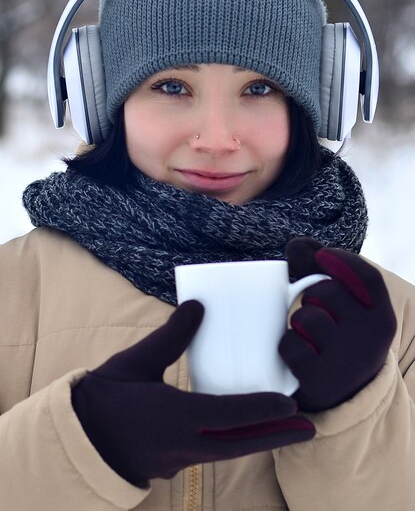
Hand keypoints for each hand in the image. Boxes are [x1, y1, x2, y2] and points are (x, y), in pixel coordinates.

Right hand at [72, 300, 314, 484]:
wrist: (76, 439)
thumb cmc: (103, 398)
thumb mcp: (135, 362)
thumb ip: (169, 337)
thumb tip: (197, 306)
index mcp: (173, 418)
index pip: (228, 416)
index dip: (262, 410)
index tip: (290, 403)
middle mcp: (182, 444)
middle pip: (240, 444)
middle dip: (277, 435)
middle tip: (310, 428)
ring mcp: (178, 458)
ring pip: (229, 451)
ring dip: (259, 440)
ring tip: (285, 428)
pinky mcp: (173, 462)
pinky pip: (213, 453)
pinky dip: (236, 442)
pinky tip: (243, 431)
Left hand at [278, 238, 396, 411]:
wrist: (343, 397)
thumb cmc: (339, 338)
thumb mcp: (343, 308)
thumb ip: (321, 270)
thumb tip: (297, 245)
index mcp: (382, 316)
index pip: (368, 277)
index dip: (342, 260)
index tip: (321, 256)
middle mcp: (372, 337)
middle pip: (326, 291)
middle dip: (313, 296)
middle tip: (318, 313)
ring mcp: (348, 359)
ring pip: (305, 317)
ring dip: (298, 323)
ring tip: (309, 337)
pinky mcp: (321, 379)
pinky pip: (290, 344)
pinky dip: (287, 346)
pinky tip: (299, 356)